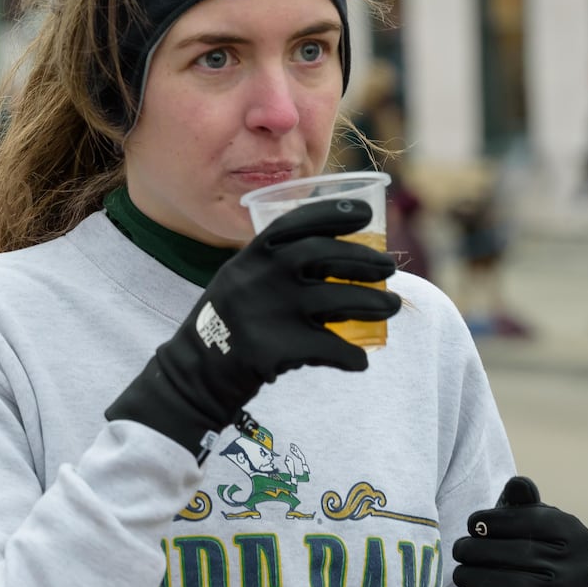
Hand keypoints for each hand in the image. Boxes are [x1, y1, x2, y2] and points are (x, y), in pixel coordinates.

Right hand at [106, 199, 401, 455]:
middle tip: (390, 267)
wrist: (195, 373)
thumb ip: (275, 265)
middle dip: (365, 260)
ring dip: (373, 303)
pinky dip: (350, 356)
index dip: (333, 213)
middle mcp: (259, 276)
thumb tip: (336, 255)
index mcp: (250, 255)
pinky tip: (361, 360)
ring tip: (391, 305)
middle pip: (325, 256)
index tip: (366, 215)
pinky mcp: (274, 348)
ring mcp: (267, 311)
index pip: (296, 222)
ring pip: (337, 300)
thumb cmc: (228, 324)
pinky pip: (328, 349)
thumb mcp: (240, 280)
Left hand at [451, 476, 587, 586]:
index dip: (494, 520)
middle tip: (457, 549)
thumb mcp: (530, 523)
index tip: (472, 524)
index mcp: (576, 535)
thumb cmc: (532, 551)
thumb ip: (523, 502)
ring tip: (459, 573)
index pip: (531, 520)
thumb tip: (518, 483)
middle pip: (519, 554)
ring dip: (476, 578)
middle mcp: (580, 568)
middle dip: (479, 550)